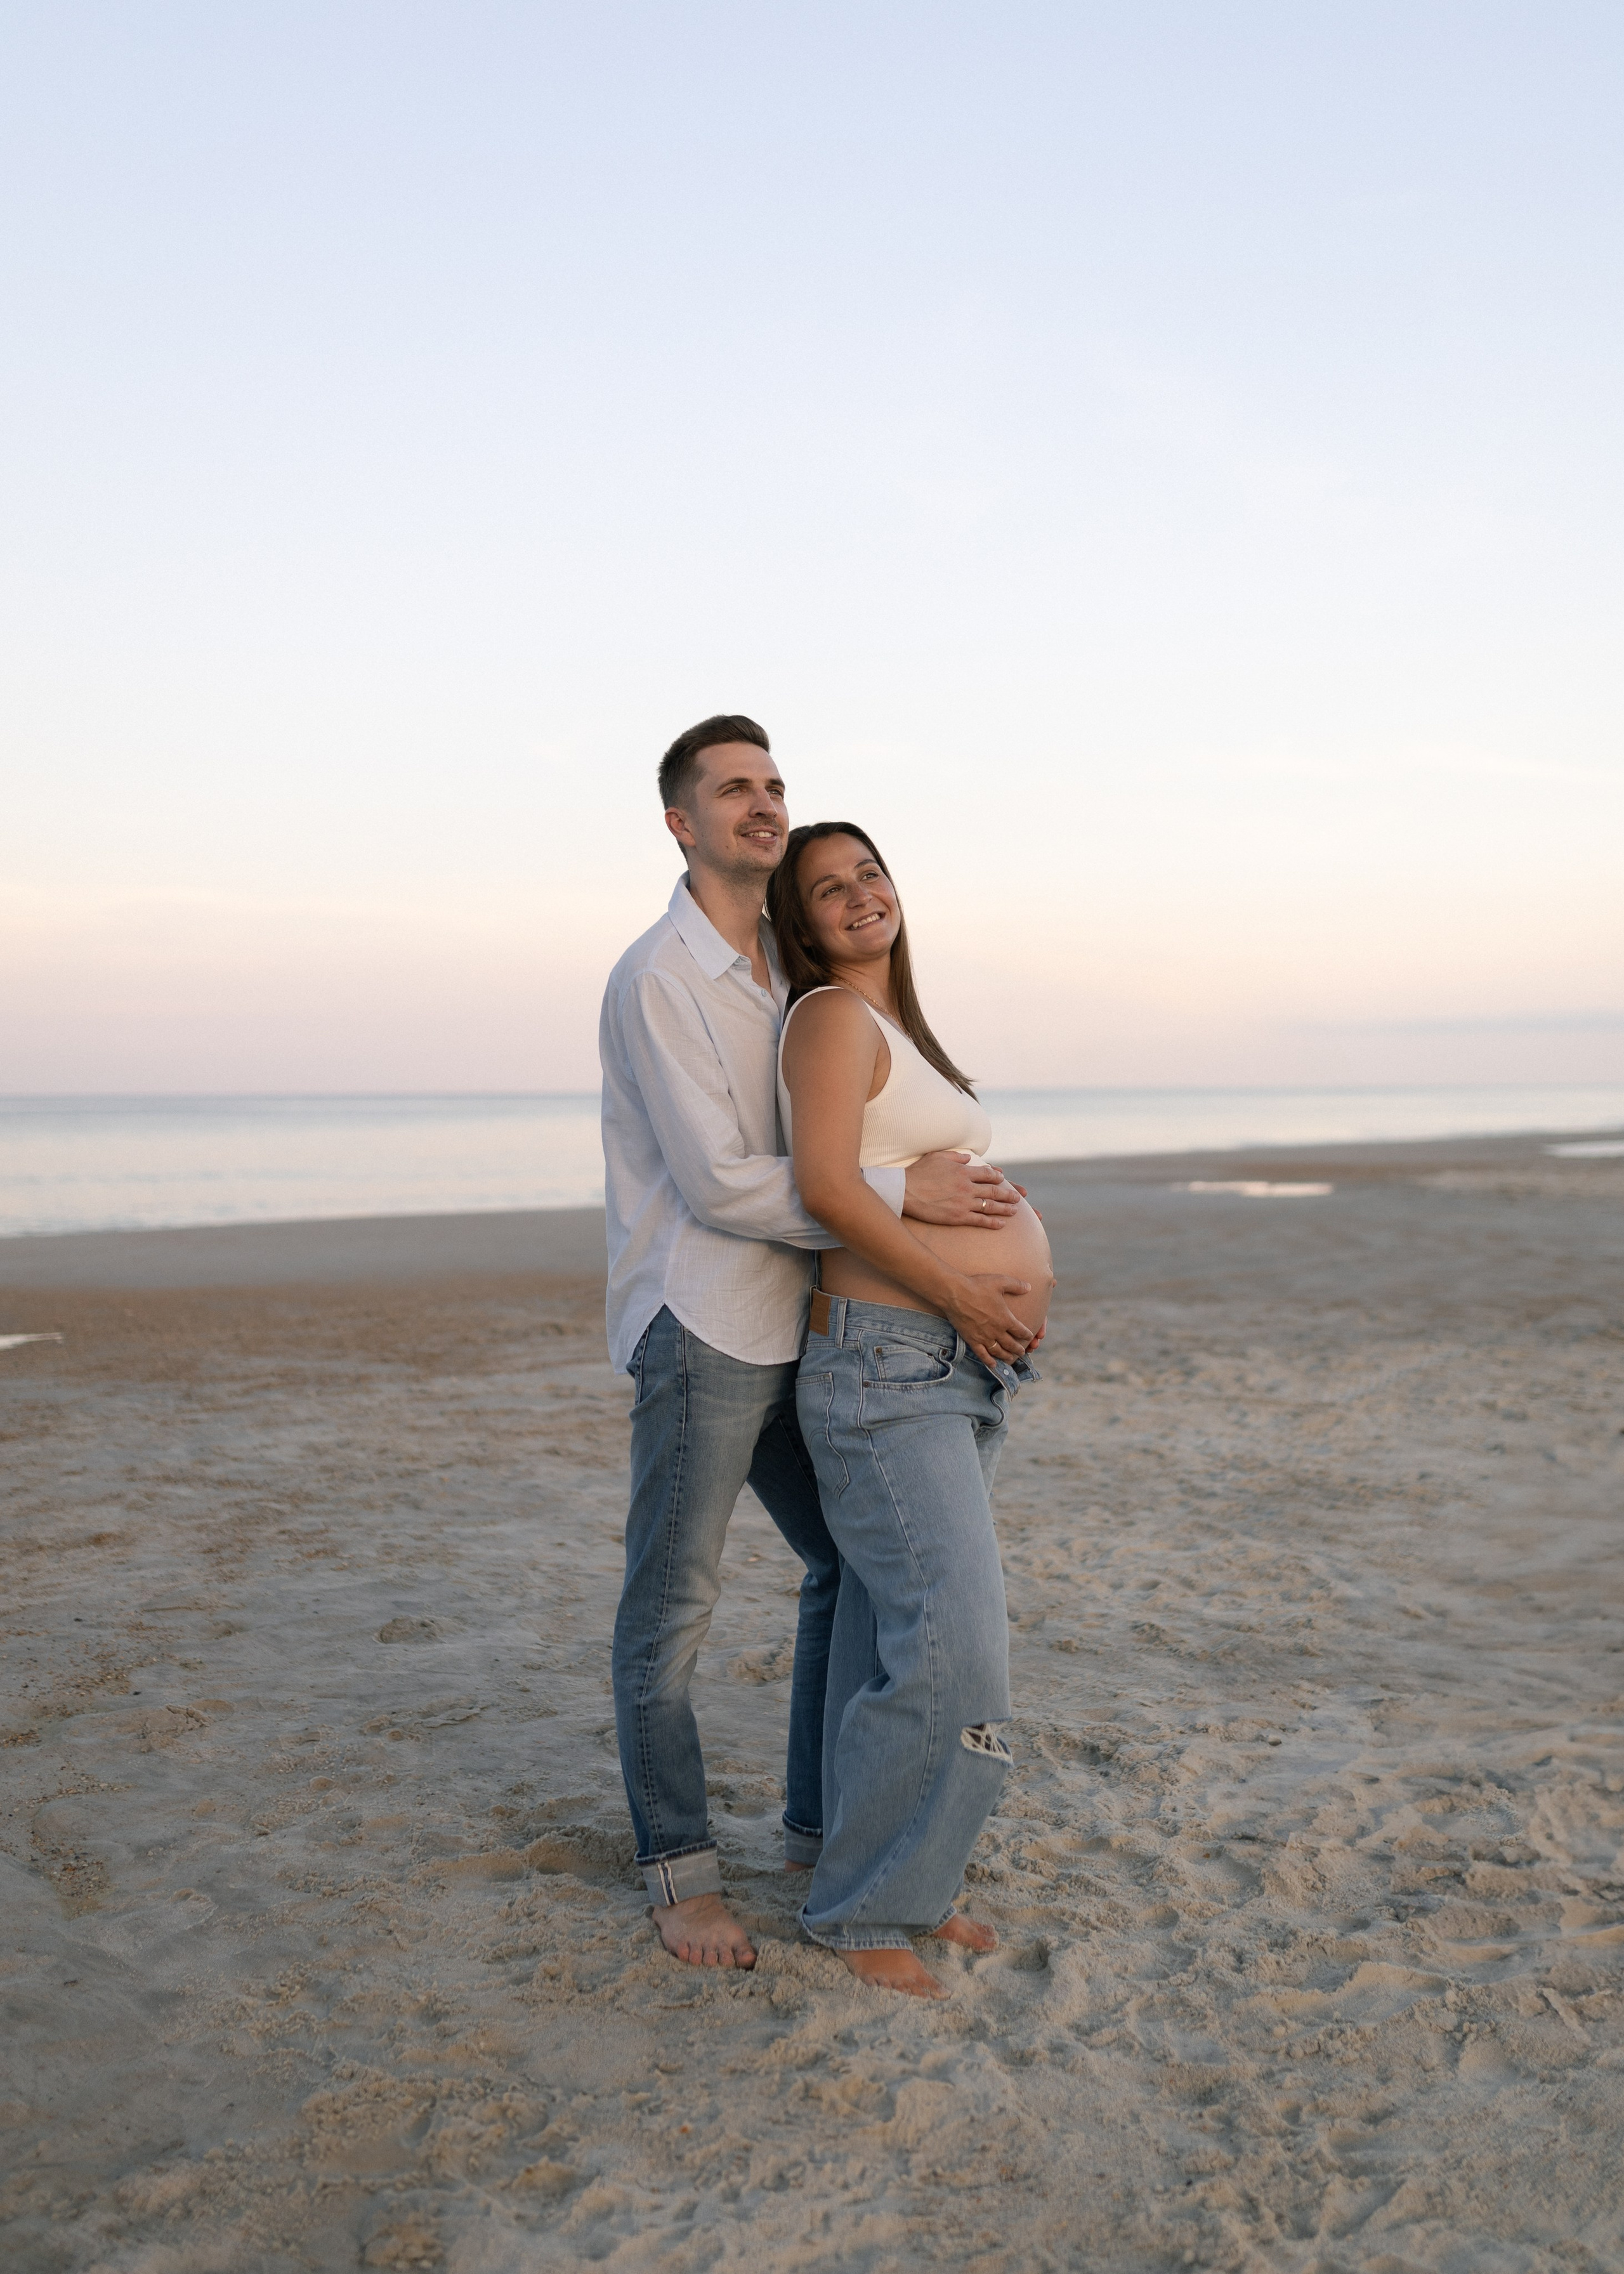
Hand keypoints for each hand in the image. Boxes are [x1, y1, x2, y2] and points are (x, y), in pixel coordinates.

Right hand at [903, 1151, 1022, 1227]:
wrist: (905, 1191)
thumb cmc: (919, 1172)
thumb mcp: (939, 1156)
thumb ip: (957, 1156)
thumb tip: (970, 1158)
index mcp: (963, 1171)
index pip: (987, 1173)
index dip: (998, 1176)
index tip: (1003, 1179)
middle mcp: (967, 1187)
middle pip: (994, 1190)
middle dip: (1008, 1194)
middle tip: (1018, 1197)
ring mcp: (964, 1203)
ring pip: (990, 1206)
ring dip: (1005, 1209)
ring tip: (1015, 1211)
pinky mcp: (958, 1217)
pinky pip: (980, 1220)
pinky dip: (992, 1222)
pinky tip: (1001, 1224)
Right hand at [944, 1274, 1032, 1367]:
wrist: (955, 1294)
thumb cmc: (977, 1286)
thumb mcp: (1000, 1281)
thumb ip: (1016, 1285)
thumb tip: (1029, 1287)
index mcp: (1005, 1318)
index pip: (1020, 1330)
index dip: (1026, 1334)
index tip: (1030, 1336)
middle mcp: (996, 1331)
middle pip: (1011, 1344)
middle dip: (1018, 1349)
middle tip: (1022, 1352)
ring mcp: (984, 1337)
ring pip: (998, 1351)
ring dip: (1006, 1356)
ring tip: (1011, 1359)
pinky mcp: (972, 1340)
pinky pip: (982, 1354)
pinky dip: (989, 1361)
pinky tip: (993, 1365)